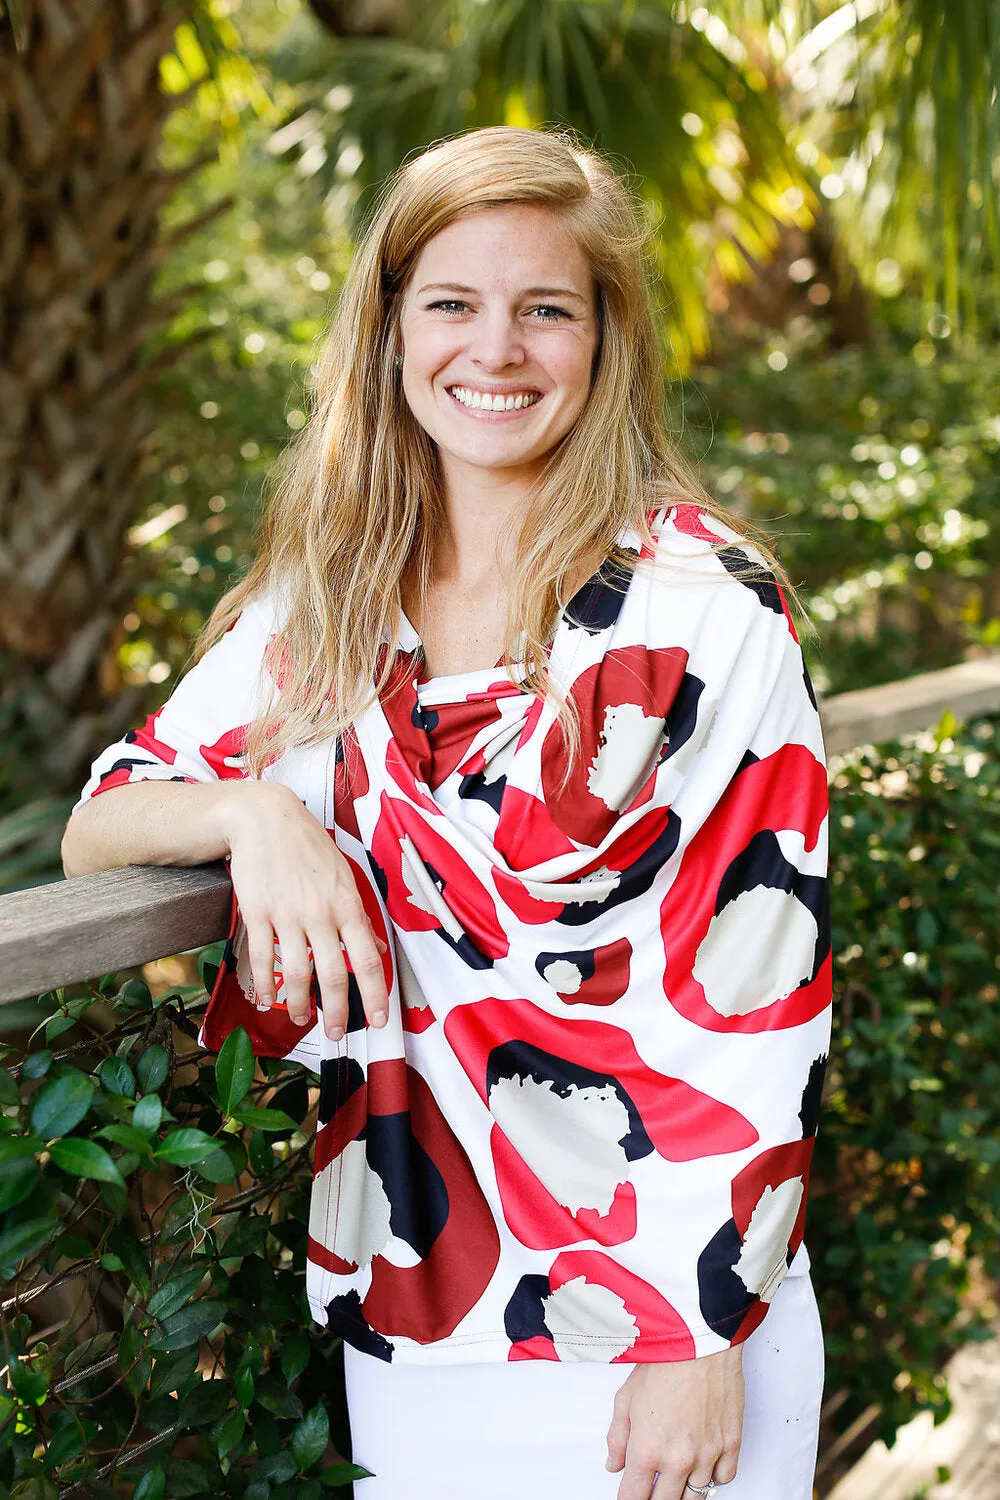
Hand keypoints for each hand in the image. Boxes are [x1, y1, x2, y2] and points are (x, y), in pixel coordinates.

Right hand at [221, 780, 388, 1037]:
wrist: (264, 818)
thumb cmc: (307, 846)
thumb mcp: (343, 875)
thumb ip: (358, 915)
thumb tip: (377, 948)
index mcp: (347, 904)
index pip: (367, 958)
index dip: (374, 994)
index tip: (377, 1020)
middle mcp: (320, 913)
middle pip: (332, 975)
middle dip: (336, 1012)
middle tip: (337, 1033)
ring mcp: (287, 914)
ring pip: (296, 974)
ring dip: (300, 1005)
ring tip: (302, 1020)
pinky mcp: (257, 913)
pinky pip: (262, 960)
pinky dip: (265, 987)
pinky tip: (267, 1001)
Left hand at [605, 1345, 743, 1499]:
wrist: (699, 1343)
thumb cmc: (664, 1362)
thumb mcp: (624, 1398)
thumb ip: (617, 1438)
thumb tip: (614, 1464)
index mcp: (647, 1450)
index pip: (634, 1497)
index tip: (629, 1496)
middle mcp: (678, 1460)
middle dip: (655, 1499)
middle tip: (651, 1489)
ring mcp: (708, 1455)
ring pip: (696, 1497)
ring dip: (683, 1492)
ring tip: (675, 1481)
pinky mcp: (731, 1444)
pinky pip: (724, 1479)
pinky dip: (713, 1477)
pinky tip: (703, 1466)